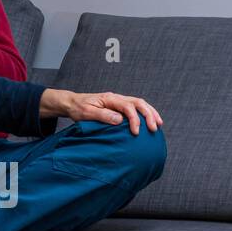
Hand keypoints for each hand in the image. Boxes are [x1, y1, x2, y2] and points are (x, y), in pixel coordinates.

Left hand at [39, 88, 162, 134]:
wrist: (72, 103)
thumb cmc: (78, 108)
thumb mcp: (87, 113)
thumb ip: (103, 115)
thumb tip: (120, 120)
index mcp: (110, 99)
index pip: (128, 107)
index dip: (134, 119)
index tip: (136, 132)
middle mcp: (116, 98)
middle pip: (138, 103)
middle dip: (148, 115)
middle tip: (154, 128)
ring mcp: (119, 101)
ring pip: (139, 104)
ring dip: (150, 113)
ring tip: (158, 124)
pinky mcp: (119, 106)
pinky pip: (135, 108)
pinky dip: (145, 114)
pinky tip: (150, 121)